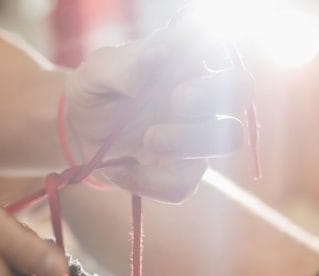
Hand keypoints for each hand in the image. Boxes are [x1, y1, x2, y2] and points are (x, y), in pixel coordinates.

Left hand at [63, 24, 252, 202]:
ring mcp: (197, 137)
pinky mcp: (183, 173)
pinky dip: (150, 181)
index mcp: (186, 61)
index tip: (178, 61)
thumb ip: (127, 64)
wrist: (77, 133)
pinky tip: (122, 170)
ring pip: (228, 138)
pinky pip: (185, 185)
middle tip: (178, 100)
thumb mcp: (98, 73)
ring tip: (148, 140)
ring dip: (190, 141)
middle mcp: (202, 97)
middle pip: (241, 89)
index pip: (221, 48)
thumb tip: (162, 51)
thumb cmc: (95, 91)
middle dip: (214, 95)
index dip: (213, 53)